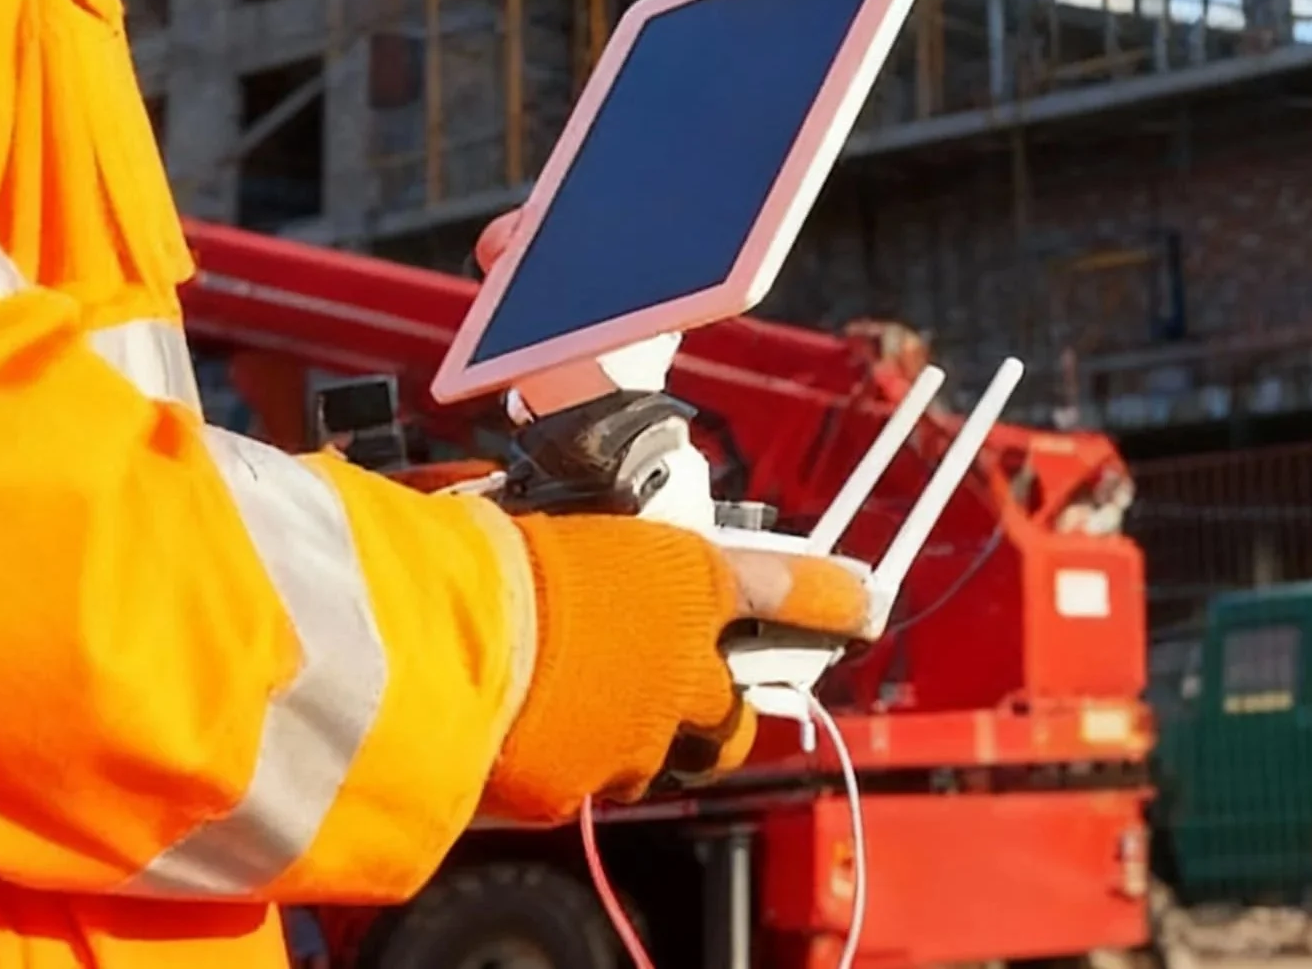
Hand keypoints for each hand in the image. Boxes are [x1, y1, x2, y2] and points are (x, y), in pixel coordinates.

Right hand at [482, 518, 866, 819]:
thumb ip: (596, 553)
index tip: (866, 602)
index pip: (786, 588)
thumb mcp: (559, 523)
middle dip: (720, 708)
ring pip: (669, 758)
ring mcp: (641, 737)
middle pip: (736, 712)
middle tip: (692, 694)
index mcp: (688, 580)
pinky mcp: (585, 788)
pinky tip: (534, 734)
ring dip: (646, 740)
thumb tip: (565, 539)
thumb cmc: (494, 559)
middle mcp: (683, 667)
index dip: (831, 598)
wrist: (445, 643)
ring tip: (597, 714)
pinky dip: (574, 762)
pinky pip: (594, 781)